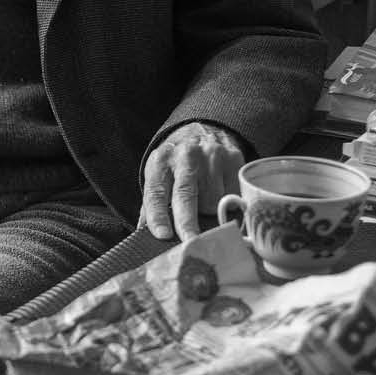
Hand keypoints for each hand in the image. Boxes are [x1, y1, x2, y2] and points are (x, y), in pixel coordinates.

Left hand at [141, 122, 244, 241]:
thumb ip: (151, 205)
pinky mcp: (233, 159)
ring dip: (209, 212)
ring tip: (205, 202)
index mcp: (160, 163)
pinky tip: (222, 195)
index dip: (158, 215)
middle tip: (191, 244)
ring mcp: (211, 156)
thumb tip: (142, 236)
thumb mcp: (158, 175)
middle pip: (185, 195)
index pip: (156, 192)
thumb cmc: (176, 163)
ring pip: (212, 199)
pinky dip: (227, 203)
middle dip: (187, 223)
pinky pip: (232, 194)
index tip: (163, 235)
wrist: (202, 130)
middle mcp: (185, 156)